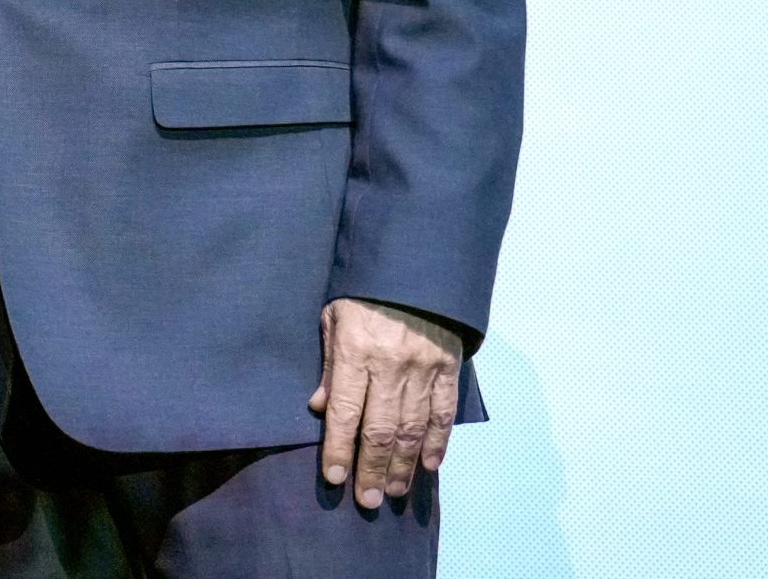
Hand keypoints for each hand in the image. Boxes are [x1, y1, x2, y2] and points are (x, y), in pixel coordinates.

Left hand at [310, 297, 463, 507]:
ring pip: (411, 429)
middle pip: (380, 430)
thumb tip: (319, 408)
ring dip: (402, 465)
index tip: (334, 479)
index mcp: (355, 352)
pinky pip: (442, 413)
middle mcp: (390, 366)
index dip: (339, 449)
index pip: (345, 412)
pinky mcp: (448, 368)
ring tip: (392, 492)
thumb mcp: (332, 318)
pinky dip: (437, 443)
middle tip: (366, 501)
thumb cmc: (363, 292)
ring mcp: (423, 369)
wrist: (414, 265)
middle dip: (370, 469)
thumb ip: (328, 365)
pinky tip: (429, 466)